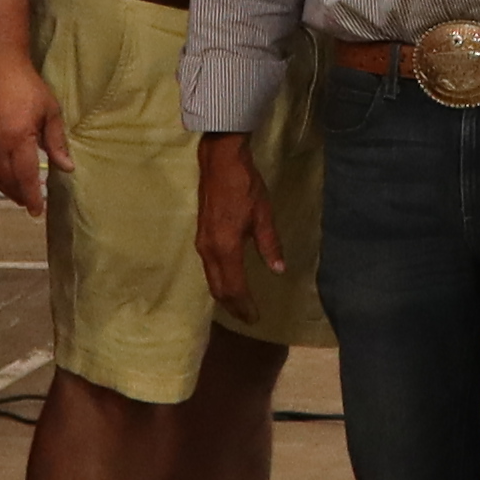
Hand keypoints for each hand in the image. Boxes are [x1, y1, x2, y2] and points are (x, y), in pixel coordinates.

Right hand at [0, 49, 65, 213]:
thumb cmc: (25, 84)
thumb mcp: (49, 110)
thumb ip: (56, 141)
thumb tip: (67, 167)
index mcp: (18, 139)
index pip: (26, 178)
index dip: (33, 197)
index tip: (38, 210)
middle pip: (8, 180)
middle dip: (21, 195)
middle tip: (30, 204)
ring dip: (5, 191)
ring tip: (17, 198)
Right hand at [191, 130, 282, 306]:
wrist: (219, 162)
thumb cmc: (245, 187)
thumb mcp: (263, 215)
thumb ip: (269, 245)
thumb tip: (278, 270)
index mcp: (226, 248)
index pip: (234, 287)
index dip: (245, 305)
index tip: (256, 318)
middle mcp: (209, 250)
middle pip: (219, 288)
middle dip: (233, 306)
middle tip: (248, 317)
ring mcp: (202, 243)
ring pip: (211, 279)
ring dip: (225, 295)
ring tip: (239, 304)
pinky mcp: (201, 235)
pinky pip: (208, 268)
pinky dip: (219, 281)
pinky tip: (229, 280)